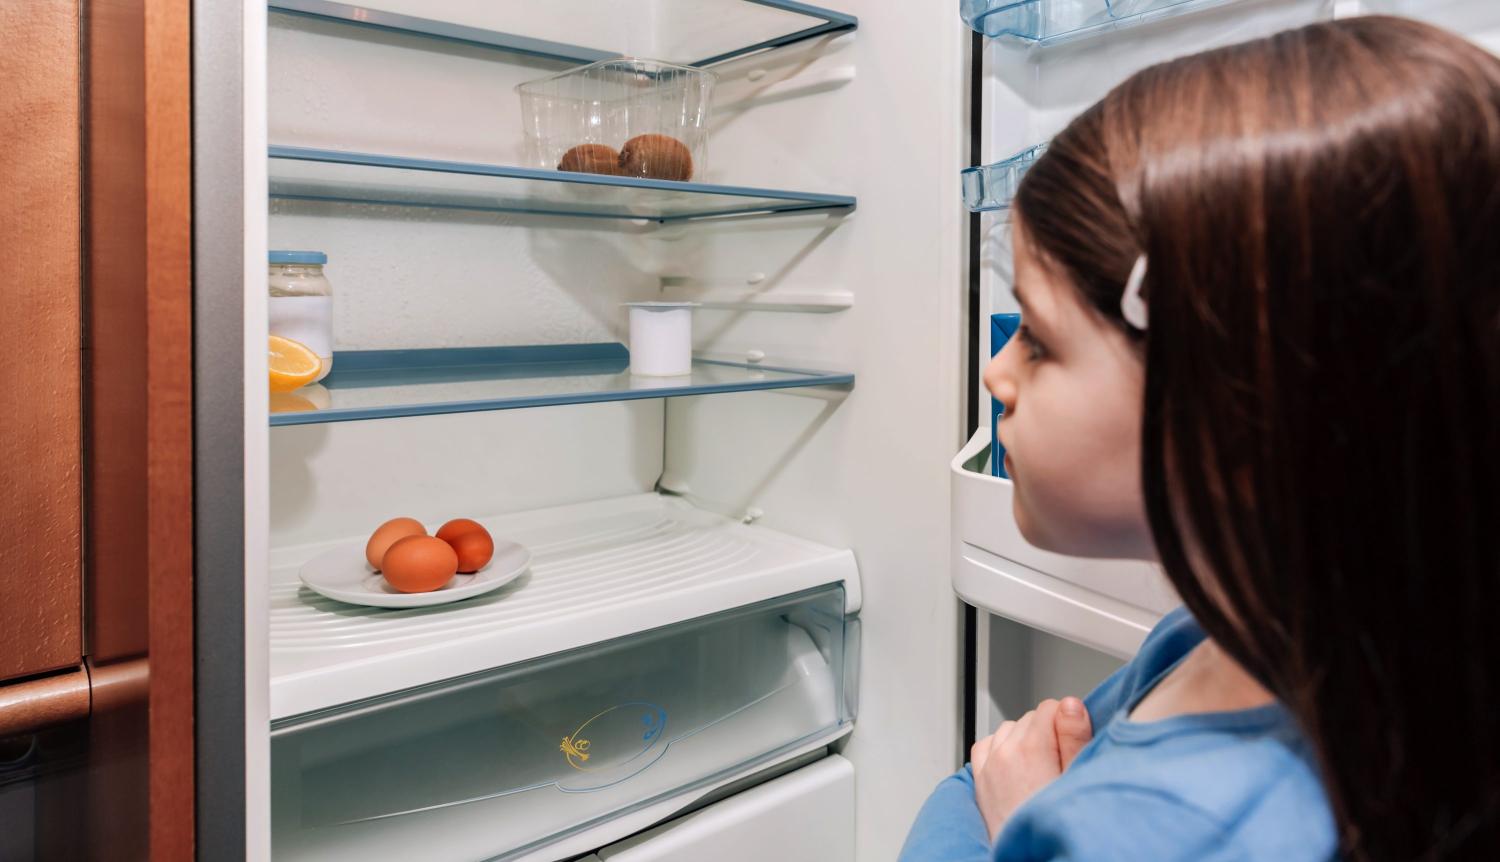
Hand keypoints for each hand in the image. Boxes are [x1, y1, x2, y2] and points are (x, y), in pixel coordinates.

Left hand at [970, 697, 1091, 841]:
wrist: (1028, 857)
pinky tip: (1017, 764)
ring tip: (1043, 765)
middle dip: (1048, 731)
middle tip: (1062, 759)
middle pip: (1030, 717)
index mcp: (1030, 749)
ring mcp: (988, 765)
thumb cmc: (1056, 824)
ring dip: (1025, 738)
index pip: (1050, 706)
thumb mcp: (1076, 779)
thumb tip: (1070, 703)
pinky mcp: (980, 779)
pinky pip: (988, 744)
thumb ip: (1074, 738)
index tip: (1074, 741)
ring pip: (1009, 728)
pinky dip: (1002, 747)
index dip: (1067, 722)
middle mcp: (1004, 753)